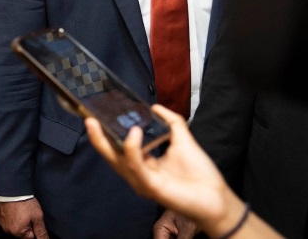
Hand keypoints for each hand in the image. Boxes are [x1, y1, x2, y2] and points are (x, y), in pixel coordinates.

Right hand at [0, 198, 48, 237]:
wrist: (11, 188)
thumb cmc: (23, 201)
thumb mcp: (37, 217)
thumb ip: (41, 232)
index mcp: (18, 232)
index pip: (31, 237)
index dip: (34, 227)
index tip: (34, 218)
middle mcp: (8, 230)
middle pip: (22, 232)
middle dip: (26, 224)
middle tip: (28, 212)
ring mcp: (2, 223)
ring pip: (14, 226)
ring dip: (18, 220)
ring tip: (21, 209)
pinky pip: (7, 219)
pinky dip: (11, 215)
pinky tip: (15, 208)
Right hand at [84, 105, 235, 233]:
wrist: (218, 200)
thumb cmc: (201, 177)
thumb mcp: (183, 142)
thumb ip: (171, 123)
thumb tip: (156, 106)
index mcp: (143, 165)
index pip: (118, 149)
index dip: (106, 134)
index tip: (98, 116)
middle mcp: (138, 175)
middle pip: (111, 156)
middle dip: (97, 138)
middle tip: (89, 119)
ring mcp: (142, 182)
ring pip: (118, 161)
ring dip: (107, 141)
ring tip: (102, 122)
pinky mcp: (151, 187)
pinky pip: (136, 167)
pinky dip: (132, 150)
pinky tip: (133, 134)